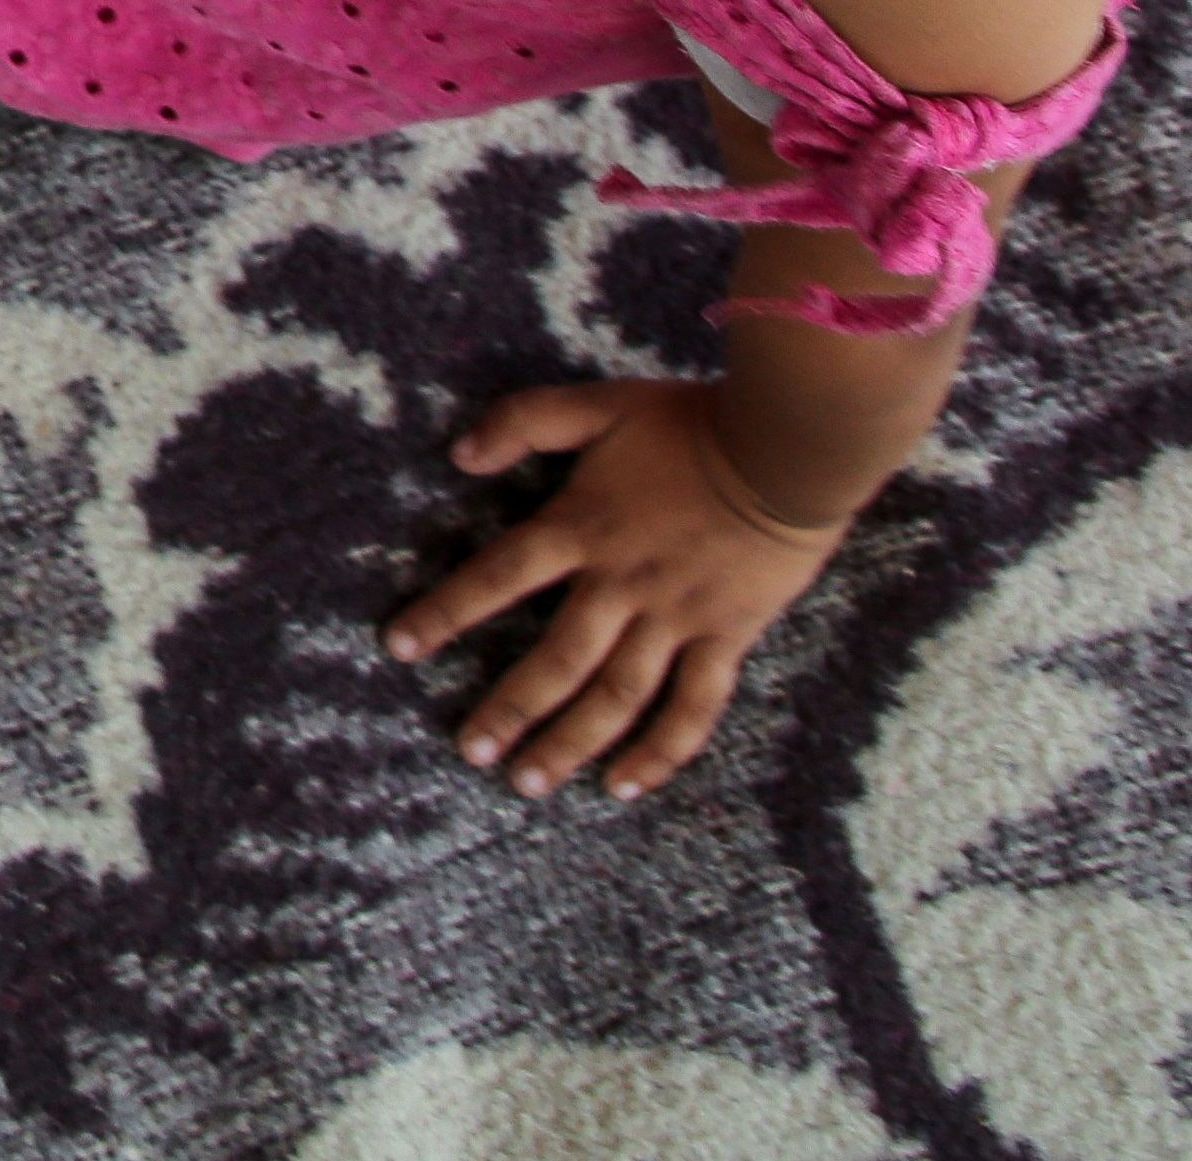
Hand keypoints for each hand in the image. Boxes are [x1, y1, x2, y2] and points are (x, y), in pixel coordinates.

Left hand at [382, 379, 843, 803]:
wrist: (791, 447)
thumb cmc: (692, 423)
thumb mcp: (599, 405)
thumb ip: (527, 422)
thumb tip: (458, 454)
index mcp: (582, 527)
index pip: (496, 576)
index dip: (445, 611)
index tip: (400, 647)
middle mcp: (622, 584)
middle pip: (555, 660)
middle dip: (508, 709)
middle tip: (470, 750)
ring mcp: (676, 618)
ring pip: (616, 697)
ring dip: (570, 743)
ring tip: (528, 782)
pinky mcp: (727, 638)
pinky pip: (693, 707)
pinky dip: (660, 751)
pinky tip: (624, 786)